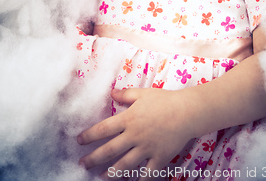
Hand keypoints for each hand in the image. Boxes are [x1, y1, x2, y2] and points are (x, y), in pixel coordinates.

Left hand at [77, 87, 193, 176]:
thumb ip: (125, 95)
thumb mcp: (142, 93)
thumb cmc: (164, 100)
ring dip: (110, 173)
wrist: (186, 111)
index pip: (103, 129)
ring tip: (101, 177)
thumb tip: (111, 93)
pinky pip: (146, 173)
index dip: (89, 136)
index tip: (79, 141)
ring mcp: (146, 149)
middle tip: (83, 164)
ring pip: (124, 165)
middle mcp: (134, 136)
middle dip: (93, 159)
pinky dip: (138, 180)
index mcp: (128, 119)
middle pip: (109, 150)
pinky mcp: (159, 158)